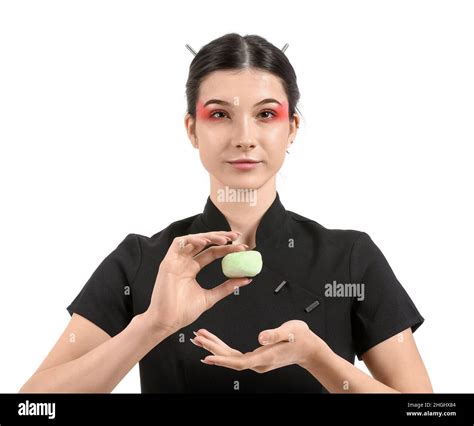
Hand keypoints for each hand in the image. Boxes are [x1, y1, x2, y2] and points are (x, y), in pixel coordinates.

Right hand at [144, 231, 251, 335]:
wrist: (167, 322)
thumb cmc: (183, 312)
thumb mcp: (210, 297)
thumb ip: (226, 287)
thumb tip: (247, 279)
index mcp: (192, 268)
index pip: (212, 252)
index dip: (227, 248)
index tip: (242, 248)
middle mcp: (184, 262)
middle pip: (204, 243)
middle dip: (221, 237)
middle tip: (237, 236)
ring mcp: (175, 260)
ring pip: (193, 240)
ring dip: (209, 236)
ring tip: (225, 239)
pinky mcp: (167, 261)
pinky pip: (179, 243)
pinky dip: (193, 240)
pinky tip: (206, 242)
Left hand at [192, 320, 324, 372]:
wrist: (310, 349)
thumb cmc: (301, 338)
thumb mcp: (290, 331)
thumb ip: (275, 334)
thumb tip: (260, 338)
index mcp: (264, 357)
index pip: (238, 361)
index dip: (221, 360)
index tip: (207, 356)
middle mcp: (258, 362)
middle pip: (230, 359)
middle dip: (212, 349)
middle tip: (197, 339)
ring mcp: (257, 361)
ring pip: (231, 357)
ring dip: (215, 348)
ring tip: (201, 339)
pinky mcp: (257, 357)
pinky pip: (236, 356)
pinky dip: (223, 350)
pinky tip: (215, 348)